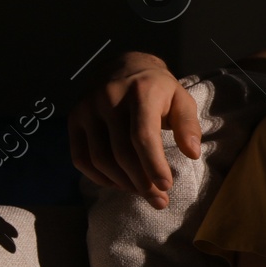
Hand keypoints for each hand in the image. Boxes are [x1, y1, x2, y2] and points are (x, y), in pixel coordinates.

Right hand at [68, 52, 201, 209]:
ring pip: (100, 158)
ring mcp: (86, 109)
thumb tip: (192, 153)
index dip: (153, 165)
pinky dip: (99, 177)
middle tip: (159, 200)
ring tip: (142, 192)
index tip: (166, 187)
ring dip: (122, 183)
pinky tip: (119, 183)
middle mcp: (108, 99)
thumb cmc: (158, 89)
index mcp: (140, 92)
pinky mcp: (73, 118)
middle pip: (121, 152)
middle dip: (142, 182)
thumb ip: (189, 125)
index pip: (143, 135)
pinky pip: (80, 158)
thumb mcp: (181, 99)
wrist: (123, 66)